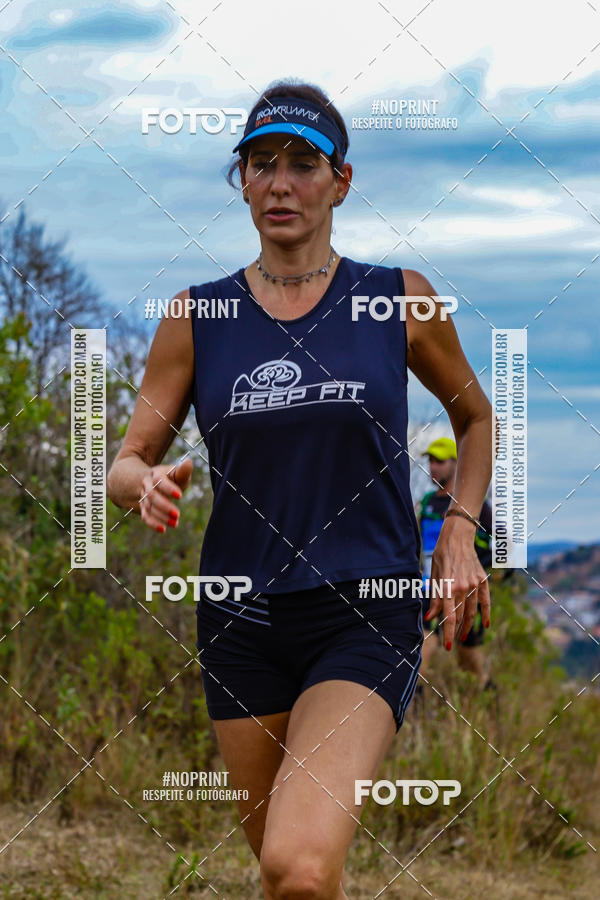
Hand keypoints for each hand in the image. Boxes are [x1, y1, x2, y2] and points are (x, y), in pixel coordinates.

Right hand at [139, 458, 192, 532]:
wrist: (153, 482)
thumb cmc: (171, 478)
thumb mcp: (177, 473)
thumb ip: (183, 471)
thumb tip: (189, 462)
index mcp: (156, 474)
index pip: (159, 481)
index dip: (169, 488)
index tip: (180, 496)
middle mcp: (147, 485)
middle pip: (152, 495)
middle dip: (164, 506)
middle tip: (177, 514)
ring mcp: (144, 497)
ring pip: (149, 507)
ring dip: (161, 516)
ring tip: (175, 523)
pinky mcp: (144, 508)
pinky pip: (145, 516)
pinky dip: (153, 524)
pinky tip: (163, 530)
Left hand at [423, 517, 490, 648]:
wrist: (457, 538)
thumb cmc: (441, 557)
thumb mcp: (433, 576)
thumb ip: (434, 598)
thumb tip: (430, 618)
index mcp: (448, 586)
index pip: (449, 616)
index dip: (449, 633)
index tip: (448, 647)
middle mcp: (462, 587)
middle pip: (461, 615)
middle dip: (456, 631)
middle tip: (454, 641)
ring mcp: (474, 584)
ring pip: (472, 610)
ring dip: (468, 625)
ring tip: (463, 636)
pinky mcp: (482, 580)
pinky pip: (485, 601)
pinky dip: (485, 613)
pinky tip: (484, 624)